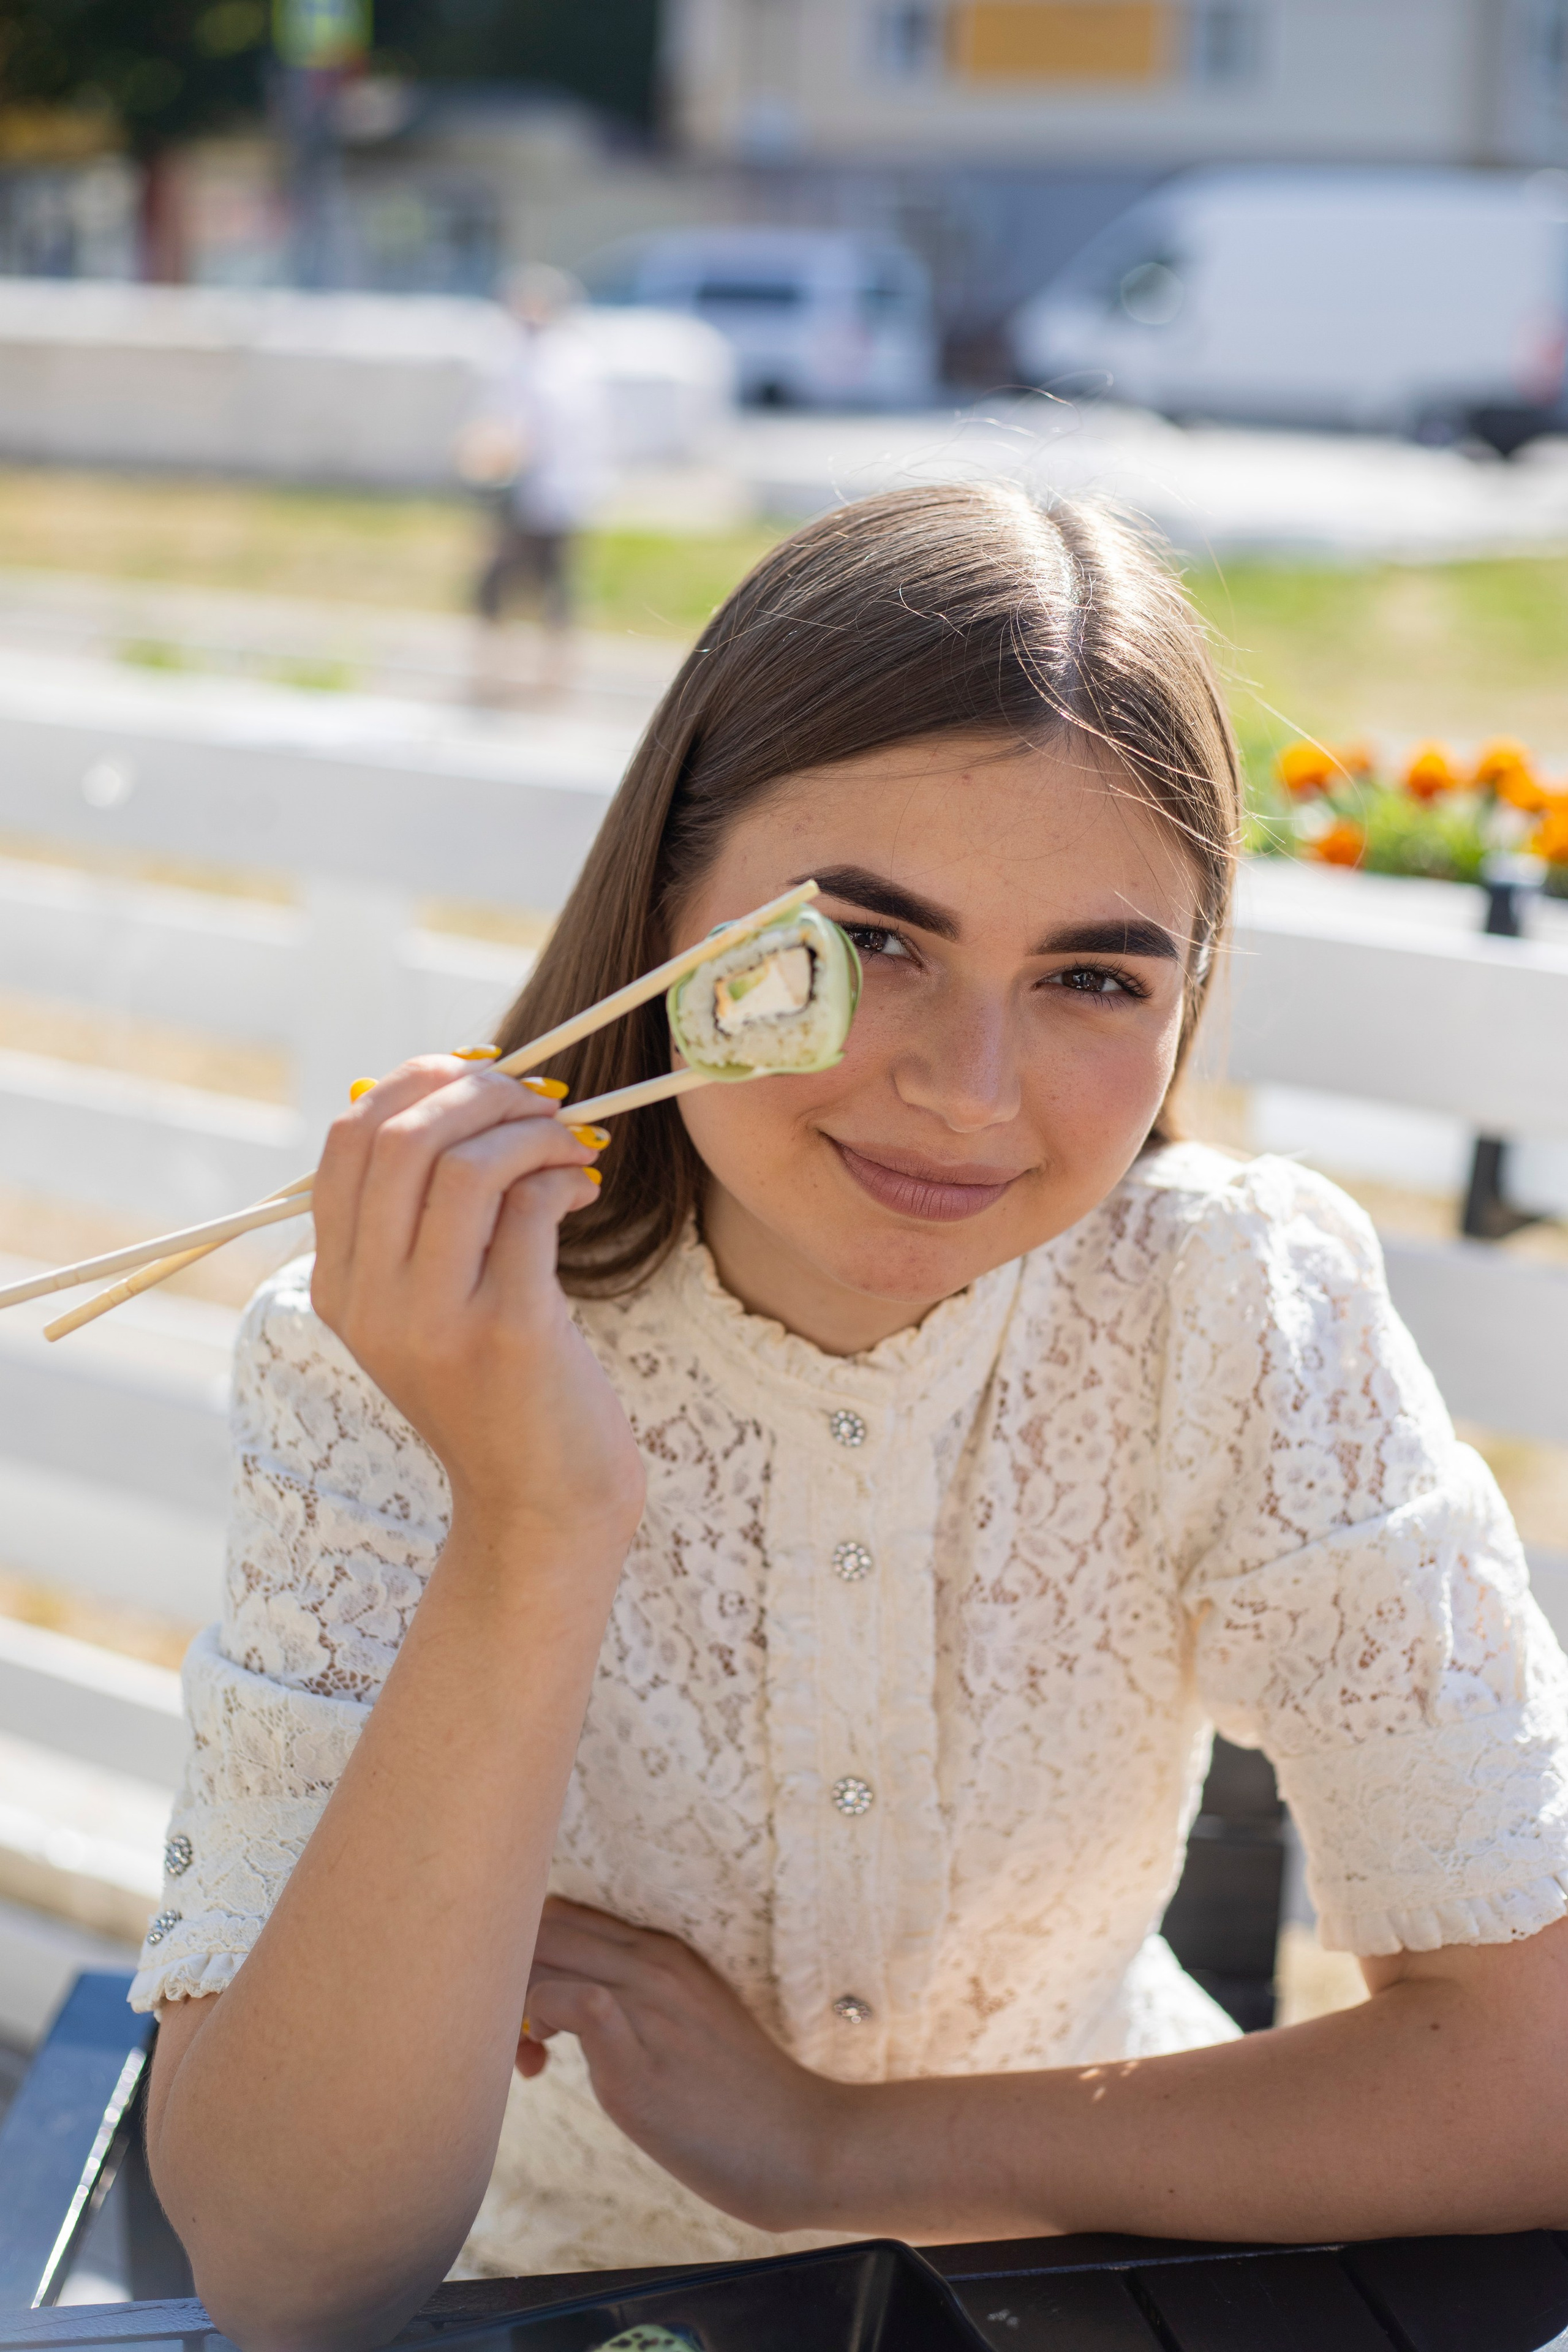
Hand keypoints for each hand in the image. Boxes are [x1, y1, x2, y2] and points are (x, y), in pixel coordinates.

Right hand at [311, 1059, 643, 1545]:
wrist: (539, 1507)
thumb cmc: (501, 1392)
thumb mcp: (431, 1309)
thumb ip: (421, 1222)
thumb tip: (460, 1094)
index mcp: (338, 1286)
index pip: (348, 1140)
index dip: (415, 1084)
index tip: (479, 1079)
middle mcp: (370, 1302)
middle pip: (400, 1137)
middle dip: (481, 1094)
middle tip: (541, 1106)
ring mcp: (434, 1320)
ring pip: (463, 1165)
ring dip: (530, 1133)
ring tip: (570, 1148)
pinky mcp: (508, 1334)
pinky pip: (529, 1209)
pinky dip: (562, 1177)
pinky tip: (584, 1190)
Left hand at [521, 1898, 841, 2232]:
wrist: (798, 2140)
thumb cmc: (736, 2093)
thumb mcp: (688, 2018)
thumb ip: (635, 1996)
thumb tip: (566, 2004)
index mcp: (665, 1949)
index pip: (565, 1914)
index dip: (529, 1952)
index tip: (532, 2006)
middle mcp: (654, 1964)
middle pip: (543, 1928)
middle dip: (508, 1975)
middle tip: (521, 2037)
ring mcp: (646, 2007)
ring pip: (543, 1957)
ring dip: (514, 2005)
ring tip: (530, 2060)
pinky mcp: (637, 2059)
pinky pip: (570, 2002)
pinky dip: (538, 2024)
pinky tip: (544, 2065)